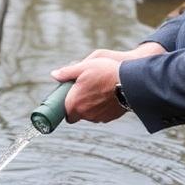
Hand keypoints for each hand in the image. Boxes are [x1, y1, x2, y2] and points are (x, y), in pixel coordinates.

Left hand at [48, 42, 166, 123]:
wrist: (130, 81)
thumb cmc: (105, 72)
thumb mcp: (84, 67)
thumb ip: (67, 73)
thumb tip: (54, 75)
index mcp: (75, 103)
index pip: (66, 113)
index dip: (67, 105)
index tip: (70, 96)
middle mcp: (85, 114)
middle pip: (78, 114)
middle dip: (79, 104)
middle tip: (84, 90)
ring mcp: (99, 117)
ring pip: (90, 114)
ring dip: (91, 105)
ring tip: (97, 89)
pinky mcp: (110, 117)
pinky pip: (102, 114)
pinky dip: (102, 106)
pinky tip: (107, 95)